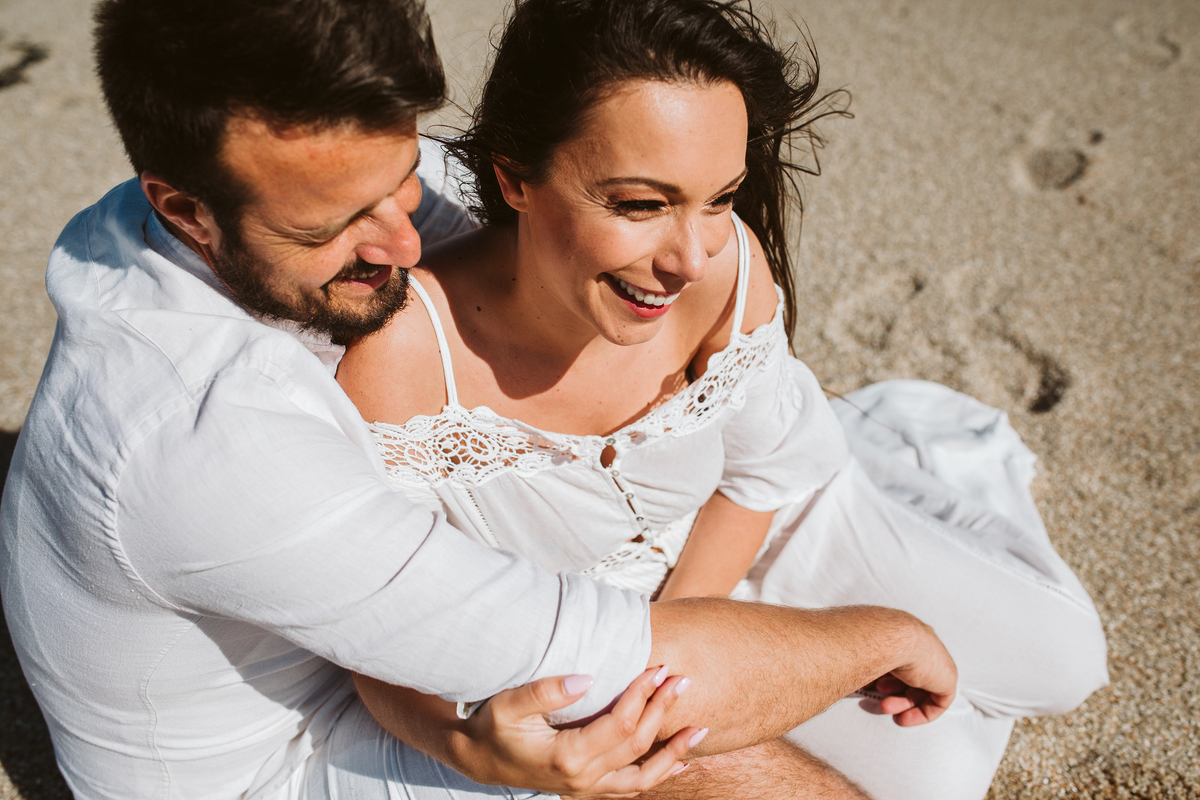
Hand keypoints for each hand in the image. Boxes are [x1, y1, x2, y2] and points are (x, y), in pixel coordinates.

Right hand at [451, 665, 707, 795]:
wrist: (479, 759)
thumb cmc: (493, 727)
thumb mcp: (508, 704)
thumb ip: (545, 691)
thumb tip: (588, 677)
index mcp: (568, 756)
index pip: (620, 725)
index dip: (641, 695)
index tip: (656, 669)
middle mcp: (583, 779)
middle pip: (637, 745)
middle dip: (662, 710)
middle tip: (680, 680)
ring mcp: (588, 789)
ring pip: (644, 778)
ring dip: (674, 753)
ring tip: (700, 729)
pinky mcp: (589, 790)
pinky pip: (632, 788)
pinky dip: (659, 774)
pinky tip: (680, 762)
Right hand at [870, 620, 956, 725]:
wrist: (893, 637)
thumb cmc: (874, 637)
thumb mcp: (867, 648)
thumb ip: (869, 658)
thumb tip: (854, 669)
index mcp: (908, 633)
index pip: (904, 660)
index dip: (889, 678)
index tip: (876, 687)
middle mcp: (924, 644)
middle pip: (914, 676)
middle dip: (895, 693)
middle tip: (881, 700)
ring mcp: (938, 660)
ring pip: (923, 689)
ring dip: (902, 703)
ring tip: (886, 708)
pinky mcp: (948, 678)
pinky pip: (939, 701)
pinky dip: (922, 713)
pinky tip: (905, 717)